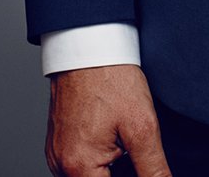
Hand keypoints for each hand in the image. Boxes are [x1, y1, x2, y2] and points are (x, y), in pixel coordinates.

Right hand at [45, 64, 171, 176]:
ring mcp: (56, 155)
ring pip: (88, 176)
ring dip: (108, 169)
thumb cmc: (111, 79)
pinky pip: (79, 164)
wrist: (89, 45)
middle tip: (131, 147)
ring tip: (122, 140)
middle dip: (120, 172)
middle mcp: (60, 166)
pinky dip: (97, 160)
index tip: (137, 160)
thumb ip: (152, 168)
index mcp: (78, 167)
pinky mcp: (57, 144)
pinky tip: (112, 137)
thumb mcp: (142, 125)